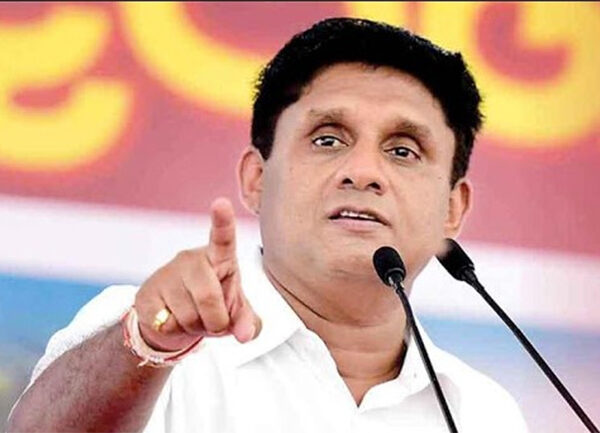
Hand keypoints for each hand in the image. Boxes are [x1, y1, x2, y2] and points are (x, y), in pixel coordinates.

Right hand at [135, 198, 260, 350]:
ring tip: (193, 319)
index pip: (222, 237)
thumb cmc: (213, 307)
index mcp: (219, 258)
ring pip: (188, 316)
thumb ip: (249, 322)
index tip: (221, 203)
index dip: (222, 221)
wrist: (173, 320)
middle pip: (209, 299)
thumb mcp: (236, 313)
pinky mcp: (145, 293)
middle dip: (216, 323)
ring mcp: (166, 274)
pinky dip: (174, 332)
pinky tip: (173, 320)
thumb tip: (246, 335)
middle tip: (213, 323)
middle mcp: (191, 259)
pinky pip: (166, 324)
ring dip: (195, 329)